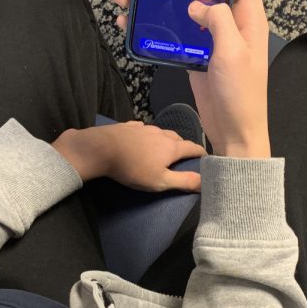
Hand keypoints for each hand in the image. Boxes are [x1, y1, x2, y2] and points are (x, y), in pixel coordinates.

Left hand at [52, 122, 203, 190]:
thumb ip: (183, 181)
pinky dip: (147, 135)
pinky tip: (142, 139)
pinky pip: (143, 129)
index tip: (206, 158)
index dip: (201, 153)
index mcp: (171, 147)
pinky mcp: (128, 126)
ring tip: (163, 149)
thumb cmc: (133, 169)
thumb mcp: (160, 181)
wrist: (101, 149)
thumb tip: (205, 181)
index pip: (193, 147)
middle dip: (183, 146)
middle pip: (177, 138)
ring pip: (160, 132)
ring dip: (165, 140)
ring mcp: (144, 127)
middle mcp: (161, 133)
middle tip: (183, 157)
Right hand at [111, 0, 270, 158]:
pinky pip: (173, 32)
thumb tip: (196, 4)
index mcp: (248, 17)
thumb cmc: (241, 94)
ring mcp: (210, 37)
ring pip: (183, 8)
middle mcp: (231, 22)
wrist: (234, 133)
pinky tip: (129, 21)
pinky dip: (152, 25)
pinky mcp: (194, 52)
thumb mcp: (232, 53)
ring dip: (158, 0)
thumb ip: (217, 20)